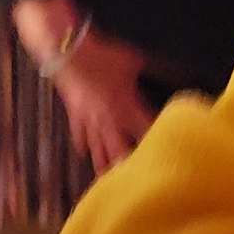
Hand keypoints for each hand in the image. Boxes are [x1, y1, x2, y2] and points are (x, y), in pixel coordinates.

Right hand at [14, 0, 154, 167]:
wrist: (68, 53)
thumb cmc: (101, 55)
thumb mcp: (132, 59)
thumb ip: (144, 70)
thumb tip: (160, 68)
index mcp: (127, 105)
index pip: (147, 128)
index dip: (157, 139)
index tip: (165, 149)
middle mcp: (109, 118)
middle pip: (120, 150)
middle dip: (127, 166)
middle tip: (134, 179)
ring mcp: (90, 119)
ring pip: (98, 148)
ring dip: (103, 165)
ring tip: (108, 180)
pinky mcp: (74, 114)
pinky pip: (78, 134)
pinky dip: (81, 144)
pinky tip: (82, 154)